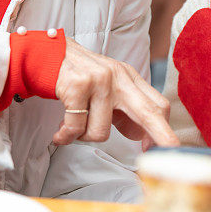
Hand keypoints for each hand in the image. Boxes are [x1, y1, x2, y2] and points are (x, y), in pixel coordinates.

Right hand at [52, 38, 178, 147]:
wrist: (47, 54)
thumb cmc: (78, 76)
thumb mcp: (107, 88)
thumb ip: (125, 111)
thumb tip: (144, 138)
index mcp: (130, 78)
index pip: (158, 104)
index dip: (163, 130)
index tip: (163, 149)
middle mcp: (119, 77)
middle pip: (148, 112)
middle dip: (161, 136)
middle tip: (160, 157)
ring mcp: (99, 80)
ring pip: (101, 131)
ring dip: (84, 137)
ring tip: (72, 128)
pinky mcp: (77, 85)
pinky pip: (76, 127)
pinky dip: (65, 136)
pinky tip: (59, 134)